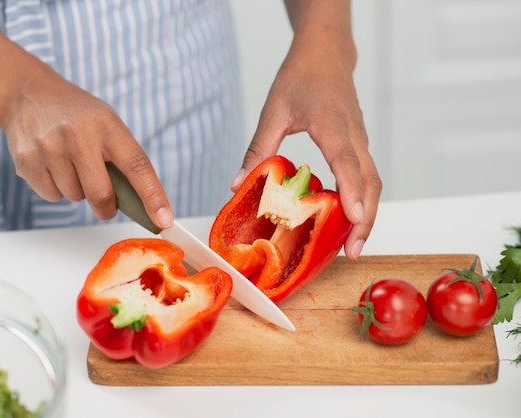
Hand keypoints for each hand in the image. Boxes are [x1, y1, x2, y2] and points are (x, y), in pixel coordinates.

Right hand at [0, 71, 173, 228]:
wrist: (26, 94)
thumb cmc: (77, 115)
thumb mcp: (106, 122)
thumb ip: (121, 158)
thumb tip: (137, 203)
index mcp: (106, 124)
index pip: (137, 165)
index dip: (153, 196)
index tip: (164, 220)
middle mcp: (77, 134)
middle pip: (101, 194)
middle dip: (107, 208)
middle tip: (107, 206)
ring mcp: (49, 147)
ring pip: (75, 197)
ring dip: (79, 192)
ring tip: (71, 165)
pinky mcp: (27, 161)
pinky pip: (52, 196)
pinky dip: (57, 190)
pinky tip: (52, 166)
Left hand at [231, 0, 381, 259]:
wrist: (326, 52)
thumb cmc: (302, 76)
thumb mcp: (273, 111)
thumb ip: (258, 148)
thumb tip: (239, 184)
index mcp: (333, 126)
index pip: (347, 164)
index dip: (351, 194)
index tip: (353, 220)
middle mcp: (354, 135)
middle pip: (370, 183)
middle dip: (365, 219)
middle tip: (352, 251)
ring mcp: (361, 140)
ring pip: (373, 182)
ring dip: (367, 214)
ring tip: (353, 243)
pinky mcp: (360, 143)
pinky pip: (367, 176)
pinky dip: (363, 199)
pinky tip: (348, 217)